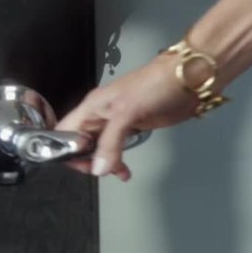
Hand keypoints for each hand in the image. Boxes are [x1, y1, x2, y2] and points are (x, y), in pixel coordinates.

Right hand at [55, 54, 197, 180]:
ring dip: (104, 163)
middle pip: (79, 143)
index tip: (82, 165)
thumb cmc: (154, 88)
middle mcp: (100, 115)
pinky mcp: (134, 128)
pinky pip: (118, 148)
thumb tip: (98, 169)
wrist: (187, 80)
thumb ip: (110, 142)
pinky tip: (125, 171)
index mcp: (91, 107)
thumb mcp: (126, 113)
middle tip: (103, 170)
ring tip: (119, 172)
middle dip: (87, 161)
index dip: (64, 149)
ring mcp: (117, 122)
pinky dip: (119, 161)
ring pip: (99, 148)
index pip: (64, 132)